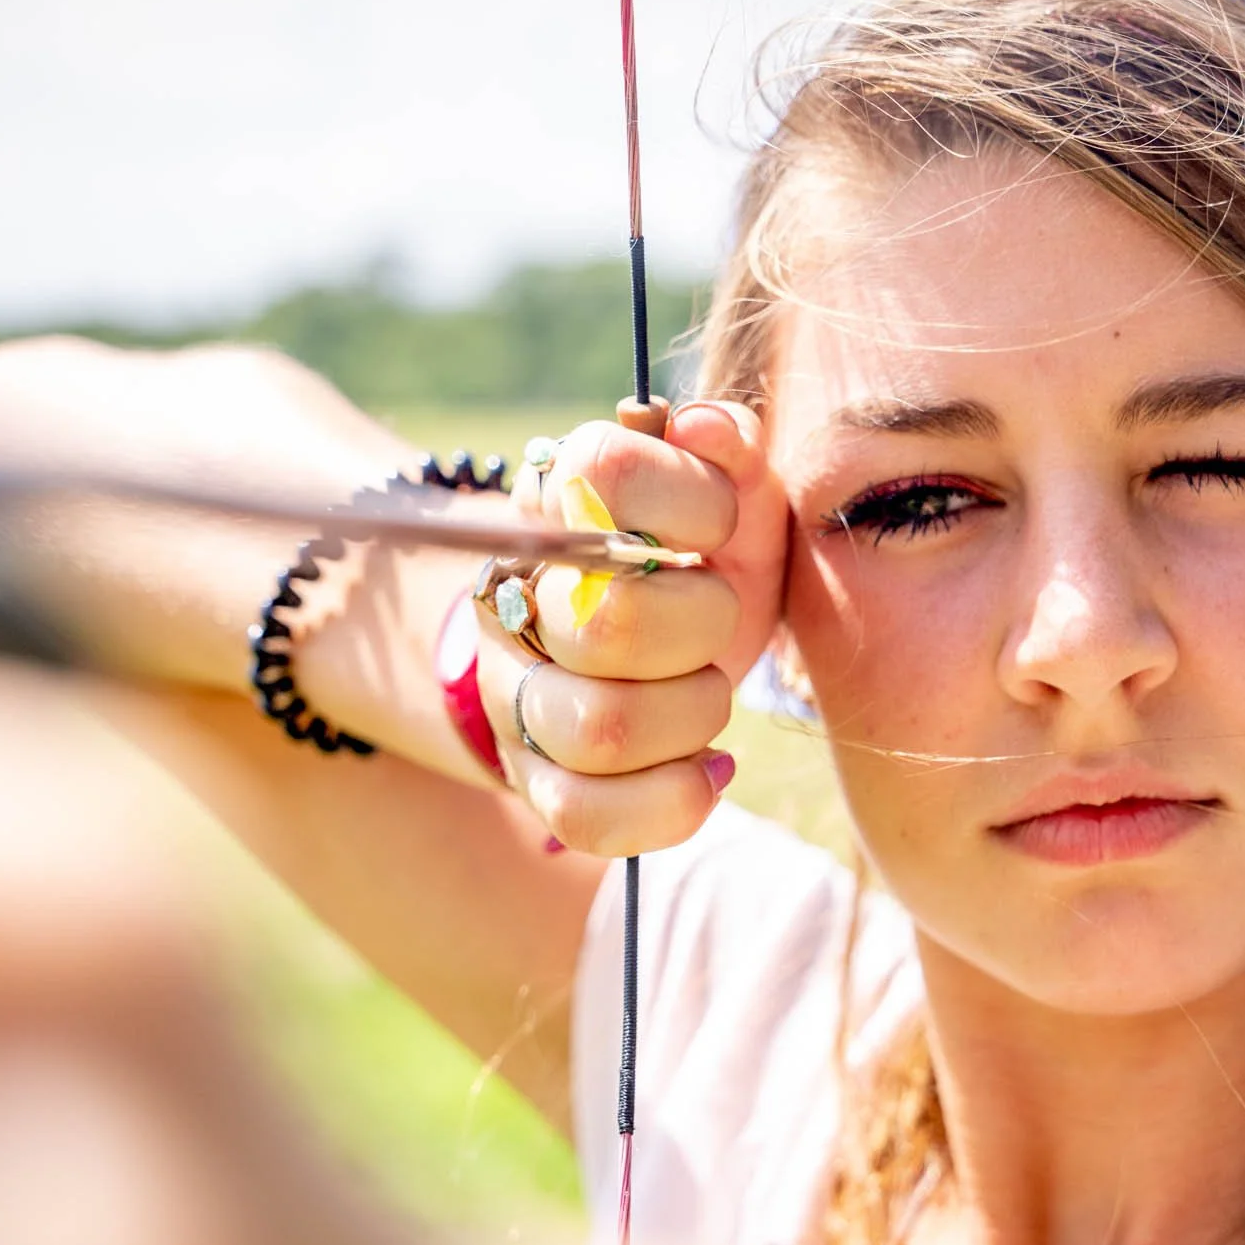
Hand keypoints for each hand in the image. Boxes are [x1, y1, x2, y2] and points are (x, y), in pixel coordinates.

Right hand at [479, 400, 787, 856]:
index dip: (692, 502)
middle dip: (703, 629)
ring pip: (599, 729)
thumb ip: (731, 450)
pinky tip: (710, 767)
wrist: (650, 652)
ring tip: (707, 692)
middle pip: (609, 624)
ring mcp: (512, 692)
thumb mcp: (731, 500)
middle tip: (717, 623)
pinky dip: (672, 800)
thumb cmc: (700, 564)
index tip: (719, 528)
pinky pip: (586, 816)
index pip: (605, 470)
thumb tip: (708, 429)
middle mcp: (515, 591)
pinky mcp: (532, 780)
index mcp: (561, 496)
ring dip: (693, 716)